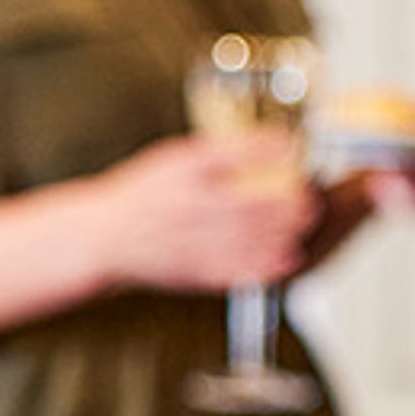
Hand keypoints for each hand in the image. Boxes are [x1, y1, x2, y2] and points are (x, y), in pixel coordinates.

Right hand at [86, 134, 315, 292]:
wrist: (106, 236)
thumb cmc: (143, 195)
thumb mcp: (174, 157)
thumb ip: (219, 151)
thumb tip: (271, 144)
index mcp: (181, 172)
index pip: (232, 154)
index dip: (268, 149)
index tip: (291, 145)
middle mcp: (187, 206)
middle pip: (249, 203)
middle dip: (288, 200)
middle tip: (308, 194)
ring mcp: (192, 242)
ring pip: (249, 238)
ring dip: (285, 231)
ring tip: (304, 221)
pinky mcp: (195, 271)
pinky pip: (238, 270)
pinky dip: (267, 265)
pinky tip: (286, 256)